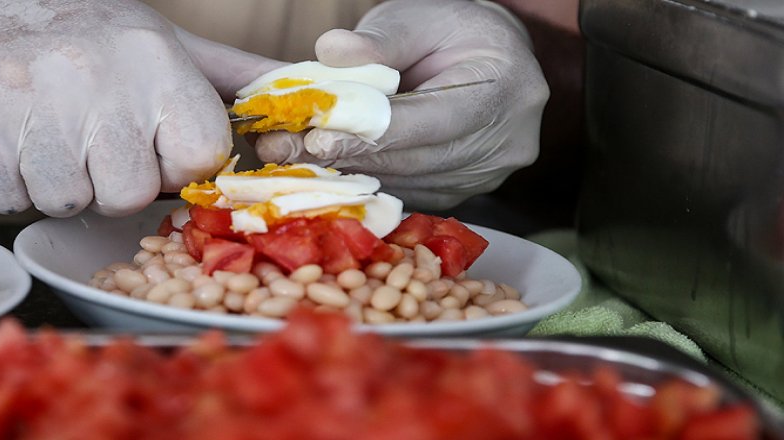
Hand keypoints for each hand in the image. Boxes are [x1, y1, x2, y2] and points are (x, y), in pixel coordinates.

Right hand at [0, 1, 280, 216]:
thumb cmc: (80, 30)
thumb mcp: (162, 40)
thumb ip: (228, 74)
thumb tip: (296, 86)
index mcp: (155, 63)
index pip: (199, 157)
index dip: (176, 163)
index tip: (152, 146)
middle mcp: (99, 86)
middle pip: (131, 194)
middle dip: (114, 179)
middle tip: (90, 139)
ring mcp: (34, 114)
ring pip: (71, 202)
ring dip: (62, 181)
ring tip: (48, 133)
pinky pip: (15, 201)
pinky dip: (13, 183)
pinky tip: (13, 139)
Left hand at [255, 0, 548, 209]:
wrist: (493, 56)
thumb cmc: (453, 31)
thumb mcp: (418, 18)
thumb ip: (379, 38)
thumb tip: (329, 52)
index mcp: (504, 90)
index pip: (427, 123)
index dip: (369, 134)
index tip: (316, 138)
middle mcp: (506, 143)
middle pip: (414, 161)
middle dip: (346, 158)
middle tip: (284, 151)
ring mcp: (488, 175)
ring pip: (408, 185)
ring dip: (349, 175)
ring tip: (295, 159)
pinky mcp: (466, 192)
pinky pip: (410, 194)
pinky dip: (368, 182)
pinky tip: (328, 170)